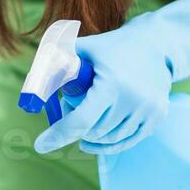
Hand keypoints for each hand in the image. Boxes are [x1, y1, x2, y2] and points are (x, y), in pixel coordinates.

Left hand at [33, 0, 189, 155]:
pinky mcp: (157, 117)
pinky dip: (110, 144)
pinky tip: (95, 140)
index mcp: (111, 84)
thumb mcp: (82, 47)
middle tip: (69, 111)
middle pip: (94, 132)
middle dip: (76, 128)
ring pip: (110, 139)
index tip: (41, 145)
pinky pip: (128, 141)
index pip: (81, 120)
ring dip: (92, 136)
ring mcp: (148, 110)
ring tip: (86, 117)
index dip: (58, 134)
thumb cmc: (111, 46)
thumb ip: (55, 60)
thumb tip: (32, 79)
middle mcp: (132, 100)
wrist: (155, 44)